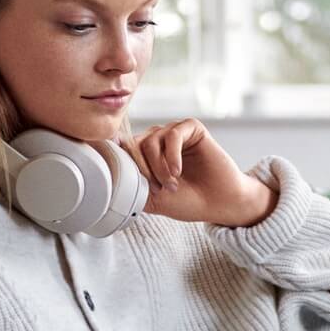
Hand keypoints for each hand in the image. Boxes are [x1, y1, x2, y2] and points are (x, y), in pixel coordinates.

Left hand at [123, 118, 277, 226]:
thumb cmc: (188, 200)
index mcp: (146, 153)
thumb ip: (131, 183)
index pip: (124, 149)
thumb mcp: (151, 197)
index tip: (144, 189)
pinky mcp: (192, 128)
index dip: (129, 168)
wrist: (220, 203)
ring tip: (171, 184)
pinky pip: (173, 135)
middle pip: (135, 144)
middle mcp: (159, 138)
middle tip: (159, 189)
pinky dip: (172, 155)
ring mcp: (175, 132)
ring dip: (159, 166)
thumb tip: (109, 169)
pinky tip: (178, 171)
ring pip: (152, 139)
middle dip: (144, 169)